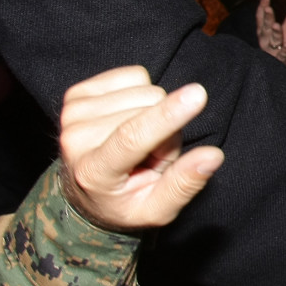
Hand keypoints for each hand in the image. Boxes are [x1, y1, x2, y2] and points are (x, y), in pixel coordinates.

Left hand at [57, 65, 223, 232]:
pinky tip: (129, 118)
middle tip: (152, 155)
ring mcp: (72, 113)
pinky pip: (133, 75)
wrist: (82, 191)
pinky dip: (141, 94)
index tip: (198, 95)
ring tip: (139, 141)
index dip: (167, 116)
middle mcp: (75, 139)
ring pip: (145, 90)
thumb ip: (184, 184)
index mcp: (94, 173)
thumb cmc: (125, 201)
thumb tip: (213, 156)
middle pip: (149, 109)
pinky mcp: (76, 94)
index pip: (132, 137)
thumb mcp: (157, 210)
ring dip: (153, 114)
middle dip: (166, 130)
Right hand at [256, 0, 285, 65]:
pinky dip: (283, 51)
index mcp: (265, 32)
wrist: (282, 70)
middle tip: (268, 9)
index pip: (262, 18)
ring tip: (276, 25)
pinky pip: (281, 56)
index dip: (262, 7)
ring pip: (272, 41)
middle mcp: (265, 41)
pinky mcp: (279, 61)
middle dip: (266, 18)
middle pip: (265, 28)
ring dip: (274, 33)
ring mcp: (272, 51)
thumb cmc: (281, 47)